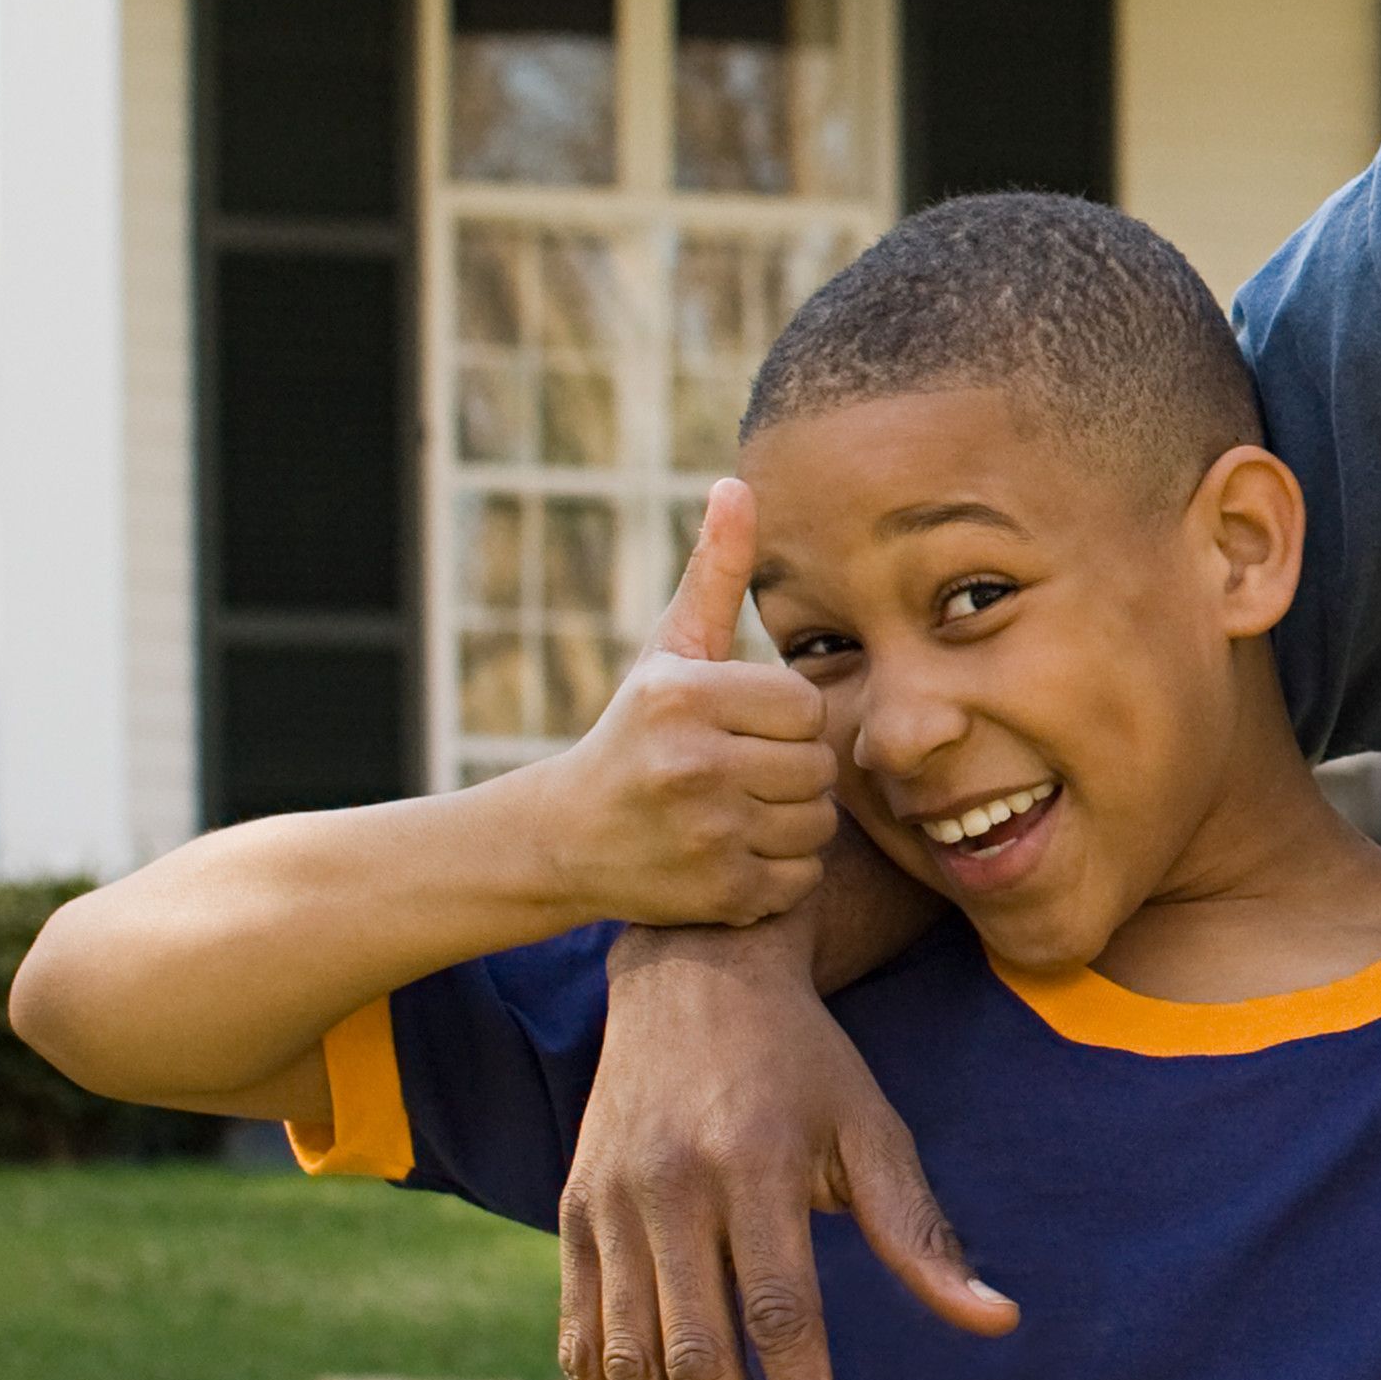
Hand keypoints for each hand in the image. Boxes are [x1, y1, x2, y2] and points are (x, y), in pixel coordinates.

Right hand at [529, 485, 838, 928]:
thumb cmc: (635, 732)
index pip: (806, 706)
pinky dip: (779, 874)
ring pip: (816, 825)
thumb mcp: (670, 650)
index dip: (785, 720)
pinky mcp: (714, 895)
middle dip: (791, 771)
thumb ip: (714, 571)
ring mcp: (702, 836)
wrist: (563, 839)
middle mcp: (690, 765)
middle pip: (817, 768)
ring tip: (739, 810)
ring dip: (790, 822)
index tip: (744, 728)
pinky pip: (799, 880)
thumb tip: (737, 484)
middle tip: (743, 773)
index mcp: (684, 698)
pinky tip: (734, 854)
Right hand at [558, 913, 1018, 1379]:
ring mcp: (608, 1209)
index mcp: (755, 1166)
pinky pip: (577, 1344)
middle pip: (697, 1360)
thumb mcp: (874, 1127)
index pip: (780, 1316)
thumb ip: (922, 1233)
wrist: (691, 972)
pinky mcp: (571, 1221)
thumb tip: (997, 1320)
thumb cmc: (807, 1060)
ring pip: (628, 1367)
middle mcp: (671, 1191)